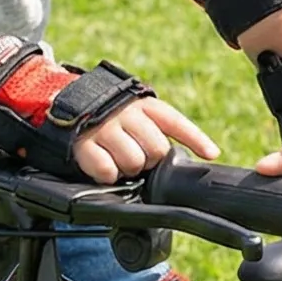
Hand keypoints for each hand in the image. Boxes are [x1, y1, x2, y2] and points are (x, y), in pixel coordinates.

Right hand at [72, 98, 216, 184]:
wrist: (70, 108)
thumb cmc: (115, 117)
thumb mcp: (140, 114)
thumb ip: (162, 130)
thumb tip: (204, 154)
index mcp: (145, 106)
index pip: (175, 122)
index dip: (196, 139)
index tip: (211, 154)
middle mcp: (126, 113)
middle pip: (157, 150)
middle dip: (150, 160)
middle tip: (138, 156)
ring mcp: (104, 128)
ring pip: (133, 162)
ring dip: (129, 169)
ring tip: (120, 160)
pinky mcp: (84, 144)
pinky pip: (106, 170)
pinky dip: (108, 174)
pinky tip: (104, 164)